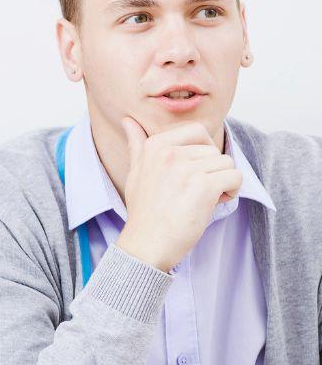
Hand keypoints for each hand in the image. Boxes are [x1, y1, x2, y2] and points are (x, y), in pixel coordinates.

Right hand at [114, 117, 241, 271]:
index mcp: (154, 146)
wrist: (146, 244)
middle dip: (211, 170)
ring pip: (227, 163)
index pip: (197, 131)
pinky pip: (235, 177)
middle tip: (195, 191)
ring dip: (222, 182)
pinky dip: (231, 191)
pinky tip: (213, 204)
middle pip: (213, 150)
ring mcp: (186, 169)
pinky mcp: (204, 186)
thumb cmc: (144, 211)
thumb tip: (128, 120)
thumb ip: (137, 145)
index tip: (191, 171)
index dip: (202, 152)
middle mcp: (169, 153)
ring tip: (202, 200)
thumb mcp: (136, 172)